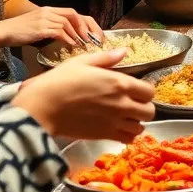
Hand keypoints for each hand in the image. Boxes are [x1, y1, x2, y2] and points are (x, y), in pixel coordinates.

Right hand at [0, 5, 98, 47]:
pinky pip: (58, 31)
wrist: (4, 31)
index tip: (93, 33)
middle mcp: (48, 12)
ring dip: (78, 34)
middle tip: (93, 39)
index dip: (85, 22)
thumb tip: (68, 36)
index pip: (73, 12)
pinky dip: (67, 38)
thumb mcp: (39, 25)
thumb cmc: (21, 31)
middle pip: (74, 15)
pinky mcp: (40, 28)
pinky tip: (71, 45)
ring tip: (84, 44)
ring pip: (67, 23)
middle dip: (86, 27)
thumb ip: (52, 26)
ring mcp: (44, 19)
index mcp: (49, 10)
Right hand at [12, 49, 155, 141]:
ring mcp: (114, 122)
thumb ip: (106, 58)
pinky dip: (127, 135)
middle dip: (144, 108)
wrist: (42, 107)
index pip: (149, 91)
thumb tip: (124, 52)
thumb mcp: (82, 62)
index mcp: (119, 83)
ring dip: (136, 122)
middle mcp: (122, 103)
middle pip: (150, 111)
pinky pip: (127, 139)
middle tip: (132, 104)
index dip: (145, 91)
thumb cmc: (60, 81)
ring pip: (140, 127)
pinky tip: (118, 128)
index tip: (135, 90)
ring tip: (125, 117)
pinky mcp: (104, 136)